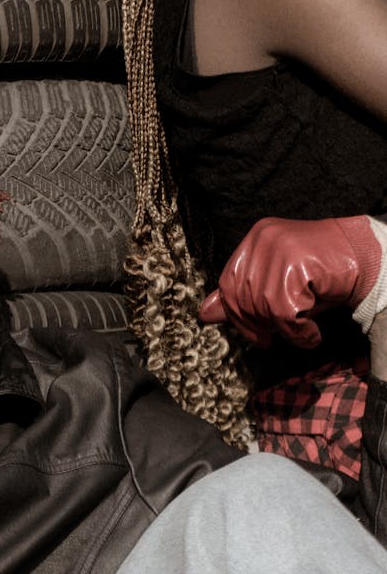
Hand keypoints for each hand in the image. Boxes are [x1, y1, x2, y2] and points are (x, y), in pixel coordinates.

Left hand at [200, 216, 381, 347]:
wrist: (368, 262)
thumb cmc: (321, 277)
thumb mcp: (277, 286)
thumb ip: (241, 297)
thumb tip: (204, 314)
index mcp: (254, 238)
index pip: (228, 283)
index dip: (237, 315)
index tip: (256, 335)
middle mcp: (263, 238)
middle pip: (243, 297)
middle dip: (260, 325)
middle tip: (282, 334)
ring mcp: (280, 248)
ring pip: (264, 306)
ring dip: (285, 330)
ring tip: (304, 330)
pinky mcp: (297, 264)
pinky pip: (285, 312)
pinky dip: (300, 332)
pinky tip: (313, 332)